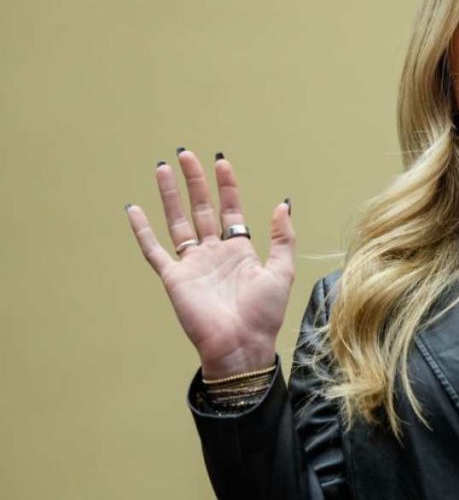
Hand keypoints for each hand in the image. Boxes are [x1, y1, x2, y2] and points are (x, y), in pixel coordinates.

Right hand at [125, 149, 295, 379]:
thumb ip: (283, 237)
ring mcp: (192, 264)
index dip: (226, 186)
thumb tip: (283, 204)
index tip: (220, 161)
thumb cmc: (264, 314)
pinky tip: (134, 209)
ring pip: (177, 222)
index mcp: (239, 250)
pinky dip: (142, 230)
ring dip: (170, 196)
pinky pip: (154, 250)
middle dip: (194, 181)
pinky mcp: (174, 278)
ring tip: (162, 168)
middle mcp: (214, 253)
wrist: (242, 345)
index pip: (230, 209)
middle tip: (186, 154)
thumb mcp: (281, 271)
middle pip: (201, 209)